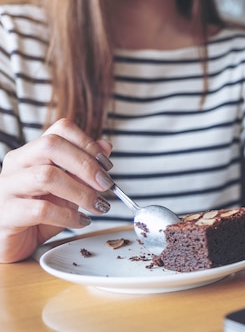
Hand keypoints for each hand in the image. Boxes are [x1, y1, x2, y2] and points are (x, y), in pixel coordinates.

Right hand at [0, 119, 113, 262]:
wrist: (9, 243)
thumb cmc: (36, 215)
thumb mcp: (66, 189)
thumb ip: (83, 168)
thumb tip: (105, 146)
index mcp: (32, 153)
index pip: (60, 129)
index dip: (88, 143)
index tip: (106, 164)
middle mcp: (16, 164)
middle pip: (51, 145)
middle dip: (86, 164)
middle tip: (106, 184)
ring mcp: (7, 187)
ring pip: (47, 176)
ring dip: (82, 192)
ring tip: (98, 206)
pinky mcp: (6, 214)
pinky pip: (41, 209)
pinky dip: (68, 216)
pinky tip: (81, 221)